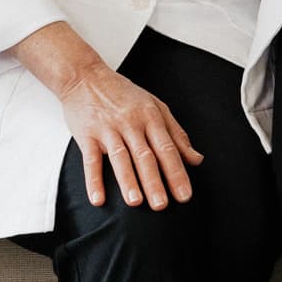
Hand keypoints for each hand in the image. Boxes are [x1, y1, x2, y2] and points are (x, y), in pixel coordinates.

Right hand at [11, 22, 203, 210]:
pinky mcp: (86, 134)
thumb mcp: (154, 106)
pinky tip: (98, 198)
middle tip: (162, 205)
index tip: (184, 195)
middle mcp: (130, 123)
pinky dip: (94, 180)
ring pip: (120, 157)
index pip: (167, 149)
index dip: (176, 173)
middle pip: (145, 156)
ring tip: (135, 202)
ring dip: (128, 181)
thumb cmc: (122, 93)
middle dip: (154, 182)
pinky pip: (90, 160)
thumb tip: (196, 159)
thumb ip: (176, 134)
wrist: (85, 76)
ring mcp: (108, 128)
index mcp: (150, 117)